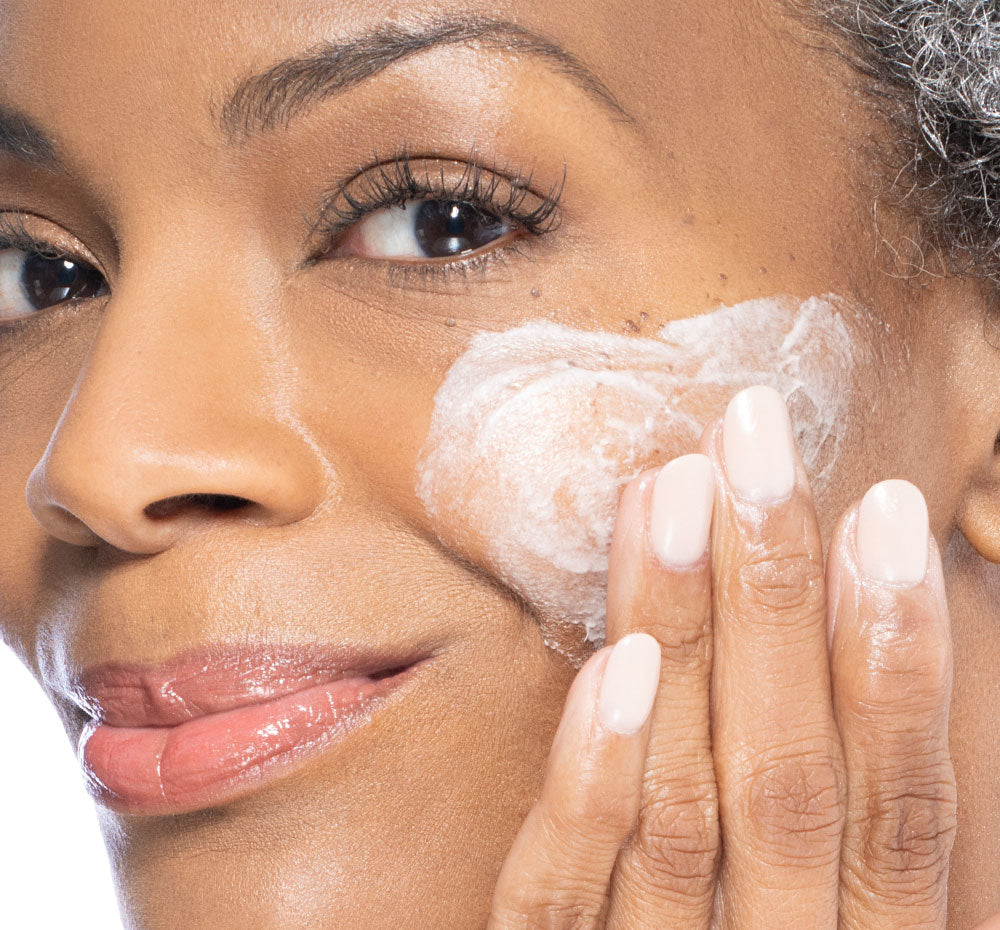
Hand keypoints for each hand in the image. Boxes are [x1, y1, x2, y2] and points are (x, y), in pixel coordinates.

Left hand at [488, 385, 999, 928]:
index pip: (895, 802)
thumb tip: (852, 673)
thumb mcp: (823, 928)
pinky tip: (614, 666)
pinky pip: (565, 899)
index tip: (878, 510)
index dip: (895, 656)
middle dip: (776, 594)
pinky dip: (595, 781)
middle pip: (788, 774)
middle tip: (756, 436)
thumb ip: (848, 842)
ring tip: (680, 491)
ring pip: (683, 800)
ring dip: (684, 637)